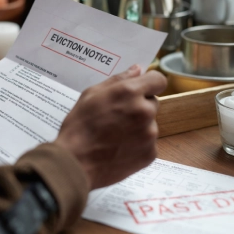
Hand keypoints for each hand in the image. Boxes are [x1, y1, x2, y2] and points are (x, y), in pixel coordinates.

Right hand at [54, 65, 166, 188]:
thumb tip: (137, 70)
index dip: (149, 83)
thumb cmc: (78, 127)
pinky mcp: (150, 154)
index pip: (158, 80)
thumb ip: (118, 80)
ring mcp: (149, 134)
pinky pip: (148, 144)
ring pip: (149, 124)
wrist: (75, 163)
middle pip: (153, 103)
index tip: (141, 89)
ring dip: (138, 127)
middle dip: (139, 106)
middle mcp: (144, 111)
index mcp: (130, 92)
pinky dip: (137, 145)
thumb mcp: (90, 95)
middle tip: (117, 117)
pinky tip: (118, 148)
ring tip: (114, 136)